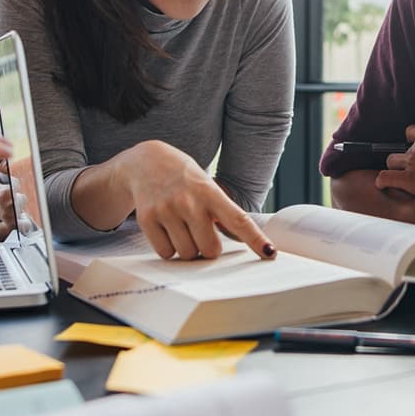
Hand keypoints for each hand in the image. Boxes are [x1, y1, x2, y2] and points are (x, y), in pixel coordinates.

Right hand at [119, 141, 274, 260]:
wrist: (145, 162)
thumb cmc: (184, 179)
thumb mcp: (207, 186)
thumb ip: (222, 211)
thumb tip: (242, 240)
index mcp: (210, 192)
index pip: (238, 219)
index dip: (255, 239)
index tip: (269, 253)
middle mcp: (189, 201)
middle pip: (210, 249)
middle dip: (209, 248)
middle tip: (201, 233)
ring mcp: (166, 210)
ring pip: (187, 254)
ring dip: (188, 249)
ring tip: (182, 228)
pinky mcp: (147, 219)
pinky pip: (165, 253)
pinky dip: (169, 248)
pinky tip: (167, 230)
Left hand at [375, 125, 414, 202]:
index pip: (410, 132)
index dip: (410, 145)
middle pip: (399, 149)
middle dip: (405, 161)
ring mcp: (414, 161)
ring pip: (391, 162)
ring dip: (396, 171)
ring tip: (407, 181)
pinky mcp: (409, 179)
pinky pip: (384, 177)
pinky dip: (382, 182)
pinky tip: (385, 186)